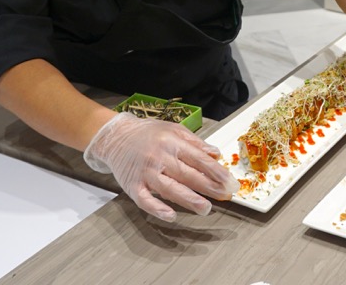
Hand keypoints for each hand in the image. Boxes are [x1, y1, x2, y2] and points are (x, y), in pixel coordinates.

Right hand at [83, 112, 237, 220]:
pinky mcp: (132, 185)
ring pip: (169, 188)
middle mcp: (159, 157)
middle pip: (187, 174)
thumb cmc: (148, 133)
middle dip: (208, 187)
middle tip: (224, 196)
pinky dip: (157, 209)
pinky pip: (145, 200)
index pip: (198, 159)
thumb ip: (195, 143)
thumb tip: (215, 154)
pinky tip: (170, 216)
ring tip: (205, 209)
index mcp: (171, 142)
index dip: (216, 171)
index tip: (229, 181)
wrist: (116, 136)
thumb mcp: (174, 130)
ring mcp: (145, 172)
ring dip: (188, 200)